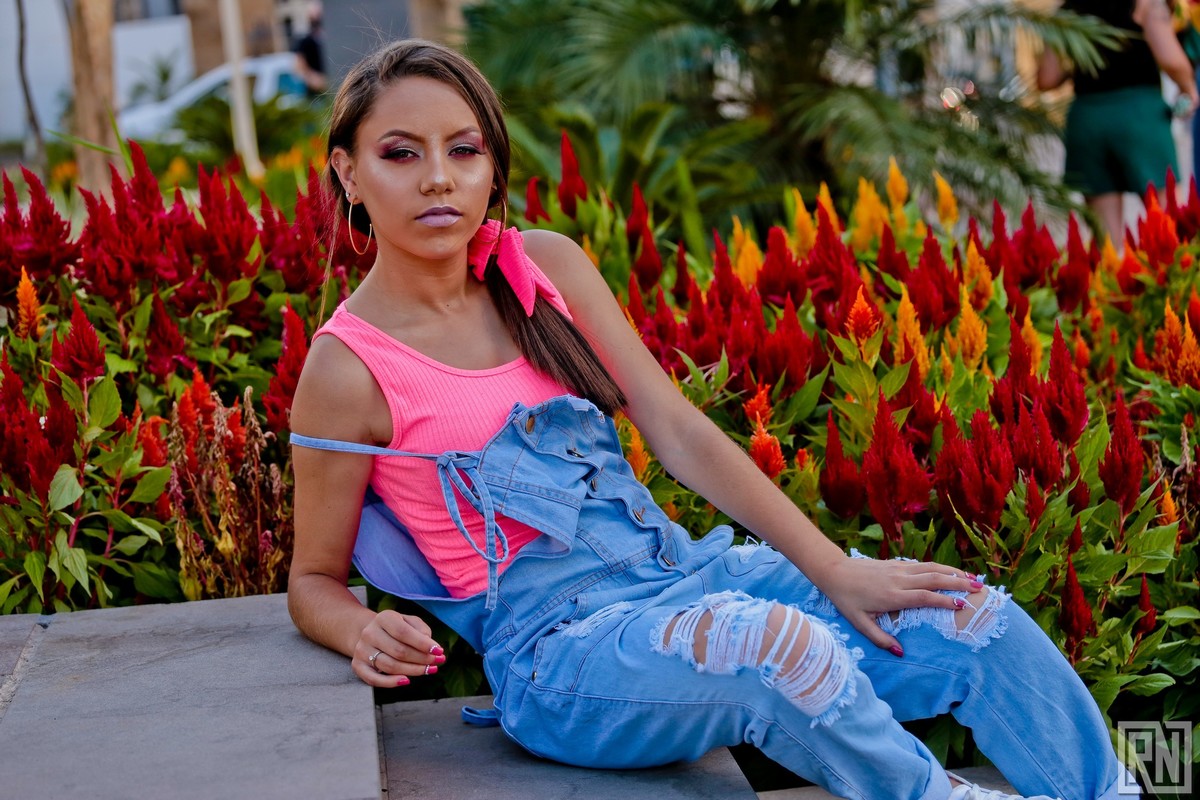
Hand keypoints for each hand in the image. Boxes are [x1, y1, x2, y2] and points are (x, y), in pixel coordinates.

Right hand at [352, 610, 444, 686]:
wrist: (369, 633)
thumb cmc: (396, 629)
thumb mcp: (409, 622)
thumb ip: (421, 630)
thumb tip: (431, 647)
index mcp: (384, 618)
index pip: (404, 632)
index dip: (423, 644)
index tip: (439, 651)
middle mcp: (370, 633)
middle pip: (399, 651)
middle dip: (422, 659)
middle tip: (438, 662)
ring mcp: (362, 650)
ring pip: (390, 666)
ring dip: (413, 671)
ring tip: (429, 670)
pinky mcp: (358, 666)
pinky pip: (374, 679)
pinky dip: (391, 683)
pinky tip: (406, 681)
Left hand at [813, 555, 983, 655]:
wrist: (834, 571)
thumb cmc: (846, 600)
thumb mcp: (859, 623)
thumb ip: (880, 638)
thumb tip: (902, 653)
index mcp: (892, 596)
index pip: (924, 597)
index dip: (944, 600)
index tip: (962, 605)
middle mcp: (899, 580)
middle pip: (934, 578)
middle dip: (958, 583)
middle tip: (980, 589)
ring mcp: (898, 569)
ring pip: (930, 568)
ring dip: (953, 572)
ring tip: (973, 578)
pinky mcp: (896, 564)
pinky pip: (922, 565)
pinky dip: (940, 567)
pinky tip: (951, 572)